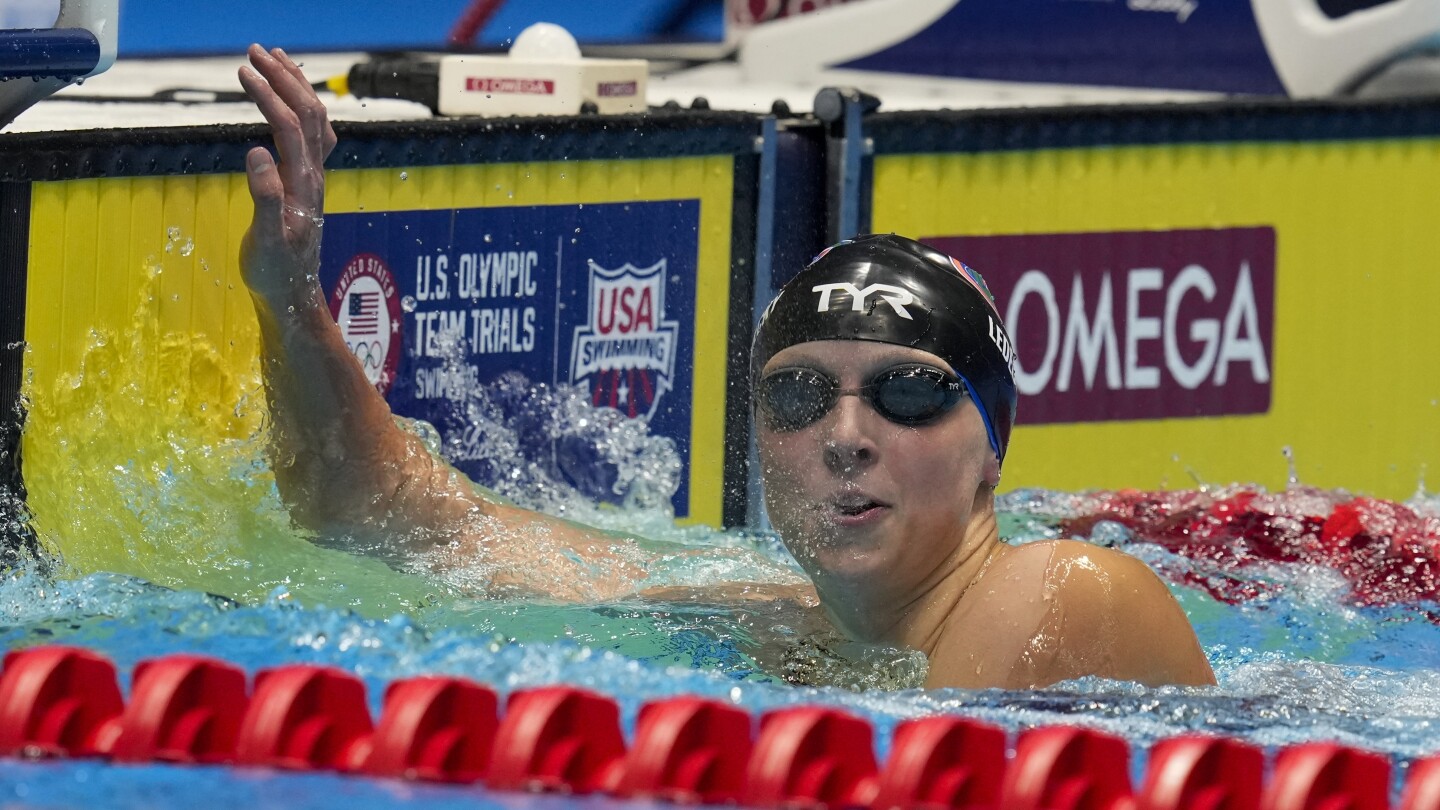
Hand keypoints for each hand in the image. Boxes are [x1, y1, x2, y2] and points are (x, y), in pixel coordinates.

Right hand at [237, 44, 337, 304]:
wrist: (292, 294)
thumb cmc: (274, 272)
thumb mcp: (264, 240)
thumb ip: (264, 197)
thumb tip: (257, 152)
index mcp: (302, 184)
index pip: (290, 126)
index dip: (269, 95)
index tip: (243, 70)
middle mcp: (314, 175)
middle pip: (309, 114)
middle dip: (285, 78)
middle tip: (255, 51)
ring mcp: (313, 178)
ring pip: (316, 122)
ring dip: (296, 87)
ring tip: (274, 60)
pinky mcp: (306, 185)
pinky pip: (314, 137)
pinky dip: (302, 109)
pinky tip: (293, 104)